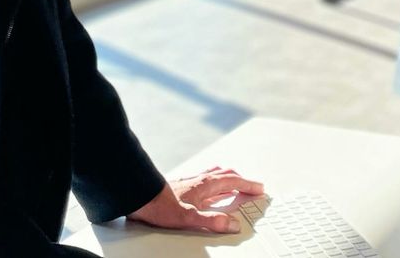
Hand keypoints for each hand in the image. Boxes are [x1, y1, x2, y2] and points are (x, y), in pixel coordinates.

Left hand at [127, 166, 264, 233]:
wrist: (139, 196)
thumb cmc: (160, 206)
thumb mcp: (188, 218)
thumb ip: (211, 221)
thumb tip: (232, 224)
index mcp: (205, 185)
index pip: (233, 182)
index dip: (248, 185)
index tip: (259, 189)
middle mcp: (199, 180)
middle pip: (226, 175)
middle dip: (242, 180)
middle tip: (252, 187)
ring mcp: (190, 181)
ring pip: (215, 175)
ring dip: (228, 178)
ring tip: (234, 182)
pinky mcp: (181, 185)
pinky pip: (204, 178)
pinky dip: (214, 181)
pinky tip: (206, 187)